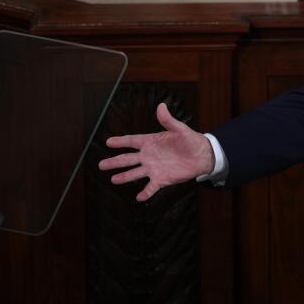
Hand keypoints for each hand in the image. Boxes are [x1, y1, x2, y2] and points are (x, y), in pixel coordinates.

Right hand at [99, 102, 215, 200]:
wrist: (202, 155)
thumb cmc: (190, 139)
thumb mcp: (180, 129)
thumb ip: (168, 120)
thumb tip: (161, 105)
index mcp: (151, 142)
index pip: (132, 141)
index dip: (121, 141)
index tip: (108, 142)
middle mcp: (149, 156)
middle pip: (128, 159)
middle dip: (114, 162)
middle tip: (101, 165)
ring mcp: (154, 168)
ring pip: (135, 173)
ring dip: (125, 177)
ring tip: (113, 180)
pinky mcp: (162, 179)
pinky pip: (151, 187)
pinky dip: (145, 192)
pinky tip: (139, 197)